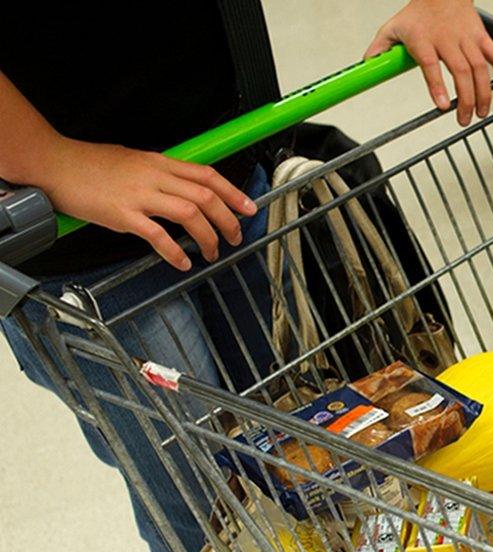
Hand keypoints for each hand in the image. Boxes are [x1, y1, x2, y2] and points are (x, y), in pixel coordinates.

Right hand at [39, 138, 256, 270]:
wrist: (54, 164)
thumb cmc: (90, 164)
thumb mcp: (134, 160)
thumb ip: (160, 174)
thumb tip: (183, 188)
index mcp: (160, 162)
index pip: (207, 175)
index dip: (233, 192)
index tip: (250, 207)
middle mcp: (154, 176)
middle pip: (205, 196)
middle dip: (228, 219)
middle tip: (236, 237)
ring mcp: (139, 194)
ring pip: (189, 213)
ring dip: (208, 236)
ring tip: (213, 252)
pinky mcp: (122, 214)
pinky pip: (157, 234)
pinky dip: (174, 250)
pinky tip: (183, 261)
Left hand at [364, 0, 492, 126]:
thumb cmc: (419, 13)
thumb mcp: (393, 27)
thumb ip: (380, 48)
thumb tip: (367, 65)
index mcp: (424, 39)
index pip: (430, 64)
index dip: (437, 86)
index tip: (443, 106)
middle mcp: (448, 39)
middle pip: (460, 71)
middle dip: (465, 99)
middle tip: (463, 119)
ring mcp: (468, 38)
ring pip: (480, 68)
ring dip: (484, 93)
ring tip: (481, 113)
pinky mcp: (482, 37)